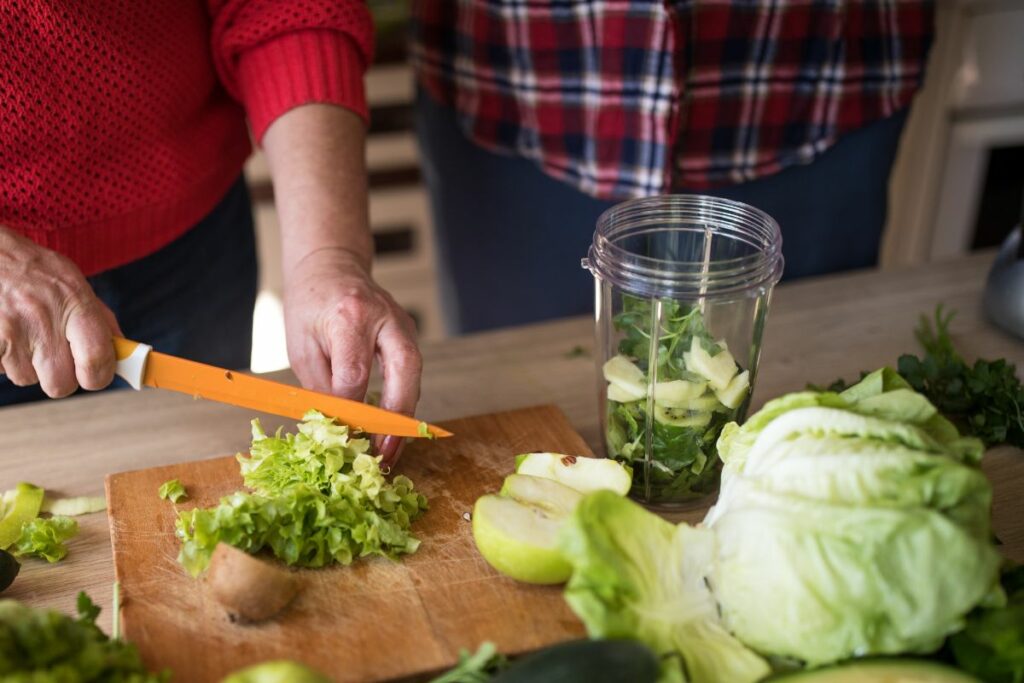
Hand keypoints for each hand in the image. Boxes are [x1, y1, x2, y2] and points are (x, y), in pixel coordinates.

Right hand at [0, 227, 120, 396]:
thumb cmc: (35, 270)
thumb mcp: (73, 281)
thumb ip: (99, 317)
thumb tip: (123, 350)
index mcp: (75, 303)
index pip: (96, 360)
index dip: (98, 377)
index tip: (95, 375)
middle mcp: (44, 318)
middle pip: (61, 384)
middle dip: (59, 377)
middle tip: (53, 355)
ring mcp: (11, 330)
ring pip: (27, 379)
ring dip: (27, 366)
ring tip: (23, 334)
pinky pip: (1, 371)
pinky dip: (3, 360)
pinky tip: (5, 336)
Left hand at [283, 247, 421, 465]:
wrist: (332, 267)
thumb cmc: (310, 306)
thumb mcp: (302, 345)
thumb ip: (321, 386)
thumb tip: (335, 428)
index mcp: (350, 315)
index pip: (355, 372)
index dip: (349, 410)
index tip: (343, 439)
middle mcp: (385, 316)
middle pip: (404, 369)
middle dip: (397, 415)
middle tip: (386, 452)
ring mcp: (403, 324)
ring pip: (414, 374)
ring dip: (405, 416)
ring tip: (391, 451)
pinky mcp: (409, 335)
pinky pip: (410, 373)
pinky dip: (403, 403)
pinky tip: (392, 430)